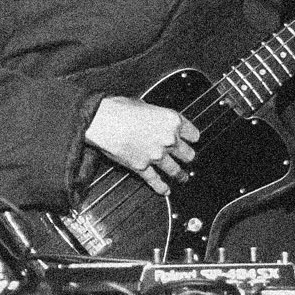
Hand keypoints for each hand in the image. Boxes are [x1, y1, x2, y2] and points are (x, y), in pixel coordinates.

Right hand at [83, 95, 198, 194]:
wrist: (101, 121)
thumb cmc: (118, 109)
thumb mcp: (143, 104)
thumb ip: (155, 115)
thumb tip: (154, 119)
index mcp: (171, 121)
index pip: (193, 134)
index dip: (191, 137)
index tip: (190, 140)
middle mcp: (168, 140)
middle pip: (188, 154)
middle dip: (187, 156)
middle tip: (185, 157)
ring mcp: (156, 156)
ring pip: (176, 171)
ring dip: (180, 175)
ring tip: (183, 177)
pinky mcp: (142, 167)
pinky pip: (156, 181)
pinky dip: (161, 187)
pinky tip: (165, 190)